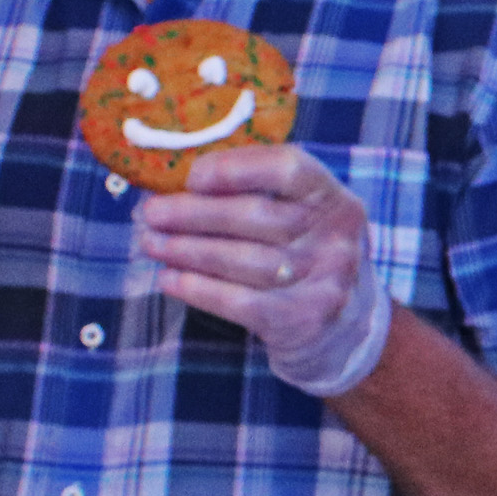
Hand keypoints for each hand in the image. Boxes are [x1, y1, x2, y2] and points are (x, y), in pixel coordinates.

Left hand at [134, 142, 390, 396]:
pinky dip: (198, 289)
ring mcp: (324, 282)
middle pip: (256, 216)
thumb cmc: (306, 256)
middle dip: (193, 213)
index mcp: (335, 199)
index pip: (288, 168)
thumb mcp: (304, 218)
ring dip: (187, 250)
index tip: (192, 177)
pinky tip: (170, 279)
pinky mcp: (303, 320)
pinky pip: (240, 301)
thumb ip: (260, 194)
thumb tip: (179, 184)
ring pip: (242, 260)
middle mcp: (336, 238)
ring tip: (152, 243)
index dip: (235, 169)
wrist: (347, 327)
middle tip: (150, 214)